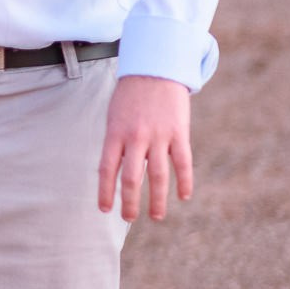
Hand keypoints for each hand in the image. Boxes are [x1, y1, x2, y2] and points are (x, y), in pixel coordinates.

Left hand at [97, 75, 193, 221]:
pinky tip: (183, 196)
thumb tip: (117, 173)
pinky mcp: (178, 132)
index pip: (107, 169)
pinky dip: (184, 181)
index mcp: (115, 133)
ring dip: (157, 199)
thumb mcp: (114, 117)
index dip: (105, 191)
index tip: (104, 209)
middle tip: (129, 219)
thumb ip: (116, 143)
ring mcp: (158, 135)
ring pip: (158, 175)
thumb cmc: (130, 97)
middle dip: (130, 202)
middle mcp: (135, 137)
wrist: (154, 69)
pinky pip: (182, 162)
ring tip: (156, 216)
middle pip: (132, 177)